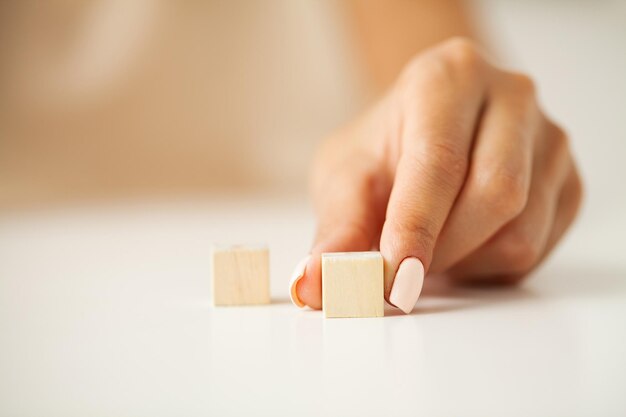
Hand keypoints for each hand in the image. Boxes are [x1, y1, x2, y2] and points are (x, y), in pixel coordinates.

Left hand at [289, 38, 582, 312]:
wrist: (422, 132)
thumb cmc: (383, 149)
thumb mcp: (346, 178)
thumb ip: (337, 229)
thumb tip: (316, 283)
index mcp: (450, 77)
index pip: (440, 160)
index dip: (416, 226)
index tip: (395, 278)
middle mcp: (511, 97)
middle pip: (496, 194)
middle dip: (442, 249)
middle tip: (403, 269)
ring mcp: (549, 140)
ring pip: (520, 233)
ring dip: (464, 262)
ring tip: (430, 245)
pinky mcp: (567, 183)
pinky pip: (538, 247)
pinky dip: (490, 265)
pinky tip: (462, 243)